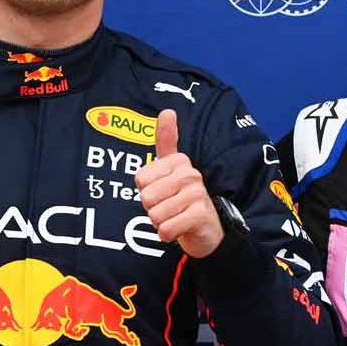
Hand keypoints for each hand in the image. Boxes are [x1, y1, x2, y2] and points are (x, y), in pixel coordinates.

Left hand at [134, 109, 223, 258]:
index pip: (141, 180)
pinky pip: (166, 228)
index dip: (146, 191)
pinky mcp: (200, 215)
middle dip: (152, 209)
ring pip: (155, 215)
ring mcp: (197, 194)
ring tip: (175, 218)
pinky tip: (180, 230)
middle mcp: (190, 173)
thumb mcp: (170, 170)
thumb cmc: (181, 198)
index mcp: (179, 161)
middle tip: (169, 208)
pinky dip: (168, 234)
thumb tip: (167, 111)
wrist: (206, 229)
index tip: (163, 192)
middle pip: (146, 197)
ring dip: (160, 223)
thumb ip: (166, 141)